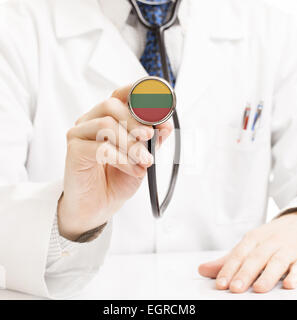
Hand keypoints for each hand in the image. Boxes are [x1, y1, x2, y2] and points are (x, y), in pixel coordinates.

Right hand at [58, 85, 171, 240]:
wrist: (98, 206)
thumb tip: (165, 125)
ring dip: (131, 144)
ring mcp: (79, 135)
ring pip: (106, 125)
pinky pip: (101, 148)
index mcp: (106, 118)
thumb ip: (151, 140)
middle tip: (150, 136)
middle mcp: (91, 121)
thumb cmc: (117, 179)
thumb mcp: (141, 157)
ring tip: (144, 160)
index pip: (119, 95)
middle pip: (111, 105)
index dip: (136, 92)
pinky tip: (133, 170)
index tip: (155, 102)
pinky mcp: (74, 151)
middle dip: (135, 121)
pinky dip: (123, 159)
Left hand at [198, 213, 296, 292]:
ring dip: (267, 275)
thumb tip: (202, 270)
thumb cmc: (269, 237)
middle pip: (255, 258)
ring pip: (276, 261)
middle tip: (235, 288)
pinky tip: (289, 284)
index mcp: (252, 239)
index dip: (228, 269)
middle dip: (245, 273)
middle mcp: (268, 242)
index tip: (220, 283)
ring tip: (258, 289)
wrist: (296, 221)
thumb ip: (227, 260)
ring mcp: (285, 248)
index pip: (238, 254)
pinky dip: (295, 274)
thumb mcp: (248, 245)